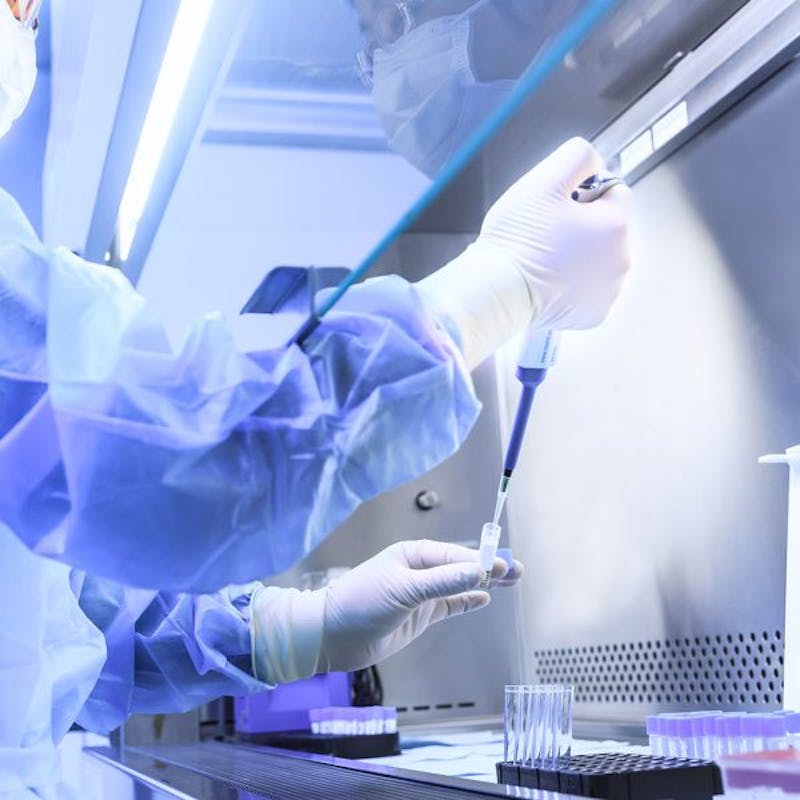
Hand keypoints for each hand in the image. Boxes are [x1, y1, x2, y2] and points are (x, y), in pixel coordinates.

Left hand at [250, 540, 522, 682]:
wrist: (333, 636)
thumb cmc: (361, 602)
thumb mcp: (404, 589)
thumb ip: (443, 583)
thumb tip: (479, 572)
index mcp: (413, 554)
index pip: (454, 556)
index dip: (480, 561)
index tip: (503, 565)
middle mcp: (419, 571)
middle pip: (461, 568)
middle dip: (488, 568)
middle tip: (518, 570)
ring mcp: (420, 594)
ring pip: (460, 587)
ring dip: (484, 584)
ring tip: (511, 580)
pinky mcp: (419, 615)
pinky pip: (450, 605)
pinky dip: (467, 602)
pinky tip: (484, 598)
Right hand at [416, 137, 631, 367]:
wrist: (496, 291)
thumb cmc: (516, 239)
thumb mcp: (543, 180)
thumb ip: (577, 156)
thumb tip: (594, 160)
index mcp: (615, 224)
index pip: (613, 191)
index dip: (582, 193)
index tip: (555, 207)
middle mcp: (621, 260)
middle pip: (607, 229)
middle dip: (583, 227)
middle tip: (545, 235)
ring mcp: (609, 291)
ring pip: (599, 260)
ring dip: (580, 257)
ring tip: (545, 260)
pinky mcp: (594, 315)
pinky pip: (589, 291)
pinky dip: (574, 287)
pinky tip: (550, 283)